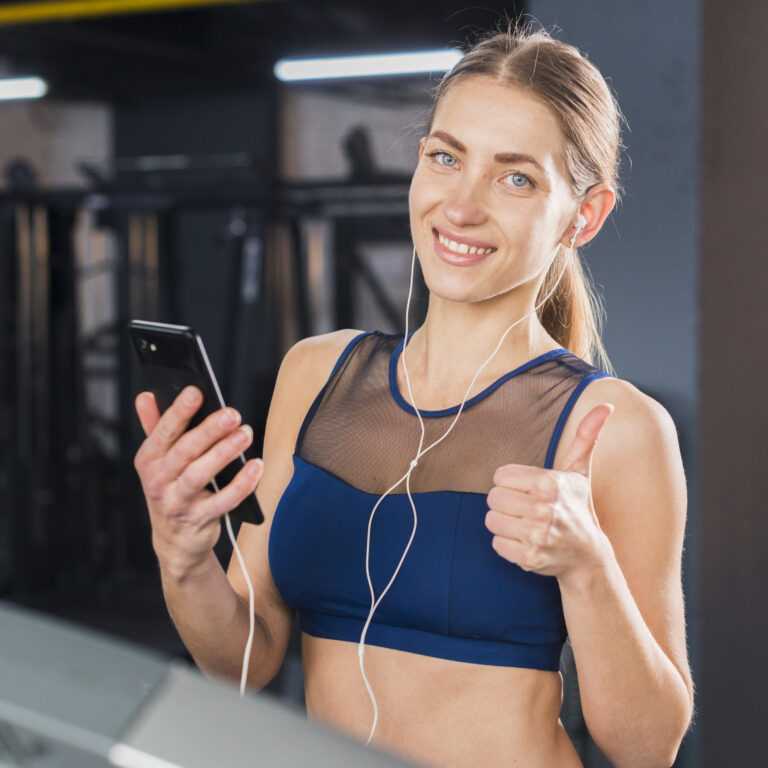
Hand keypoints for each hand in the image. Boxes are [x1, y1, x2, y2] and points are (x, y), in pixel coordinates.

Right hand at [133, 386, 263, 576]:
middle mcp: (158, 481)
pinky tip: (257, 466)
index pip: (163, 432)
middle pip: (184, 451)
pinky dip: (242, 484)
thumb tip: (146, 395)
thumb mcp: (159, 460)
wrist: (175, 541)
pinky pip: (223, 501)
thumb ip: (155, 427)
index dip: (179, 411)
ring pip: (200, 475)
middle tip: (232, 413)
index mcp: (149, 460)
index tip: (196, 390)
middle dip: (208, 430)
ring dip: (224, 453)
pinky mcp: (199, 520)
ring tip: (245, 433)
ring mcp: (177, 503)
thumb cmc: (172, 488)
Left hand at [484, 403, 613, 581]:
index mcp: (549, 483)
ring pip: (491, 520)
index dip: (511, 483)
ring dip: (505, 523)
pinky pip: (497, 544)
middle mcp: (543, 509)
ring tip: (526, 525)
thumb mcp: (580, 471)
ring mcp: (536, 535)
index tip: (529, 490)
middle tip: (527, 509)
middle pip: (493, 498)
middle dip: (506, 503)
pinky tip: (526, 542)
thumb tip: (606, 406)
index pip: (499, 476)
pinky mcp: (529, 558)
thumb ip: (586, 436)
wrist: (587, 555)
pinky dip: (507, 544)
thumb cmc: (578, 507)